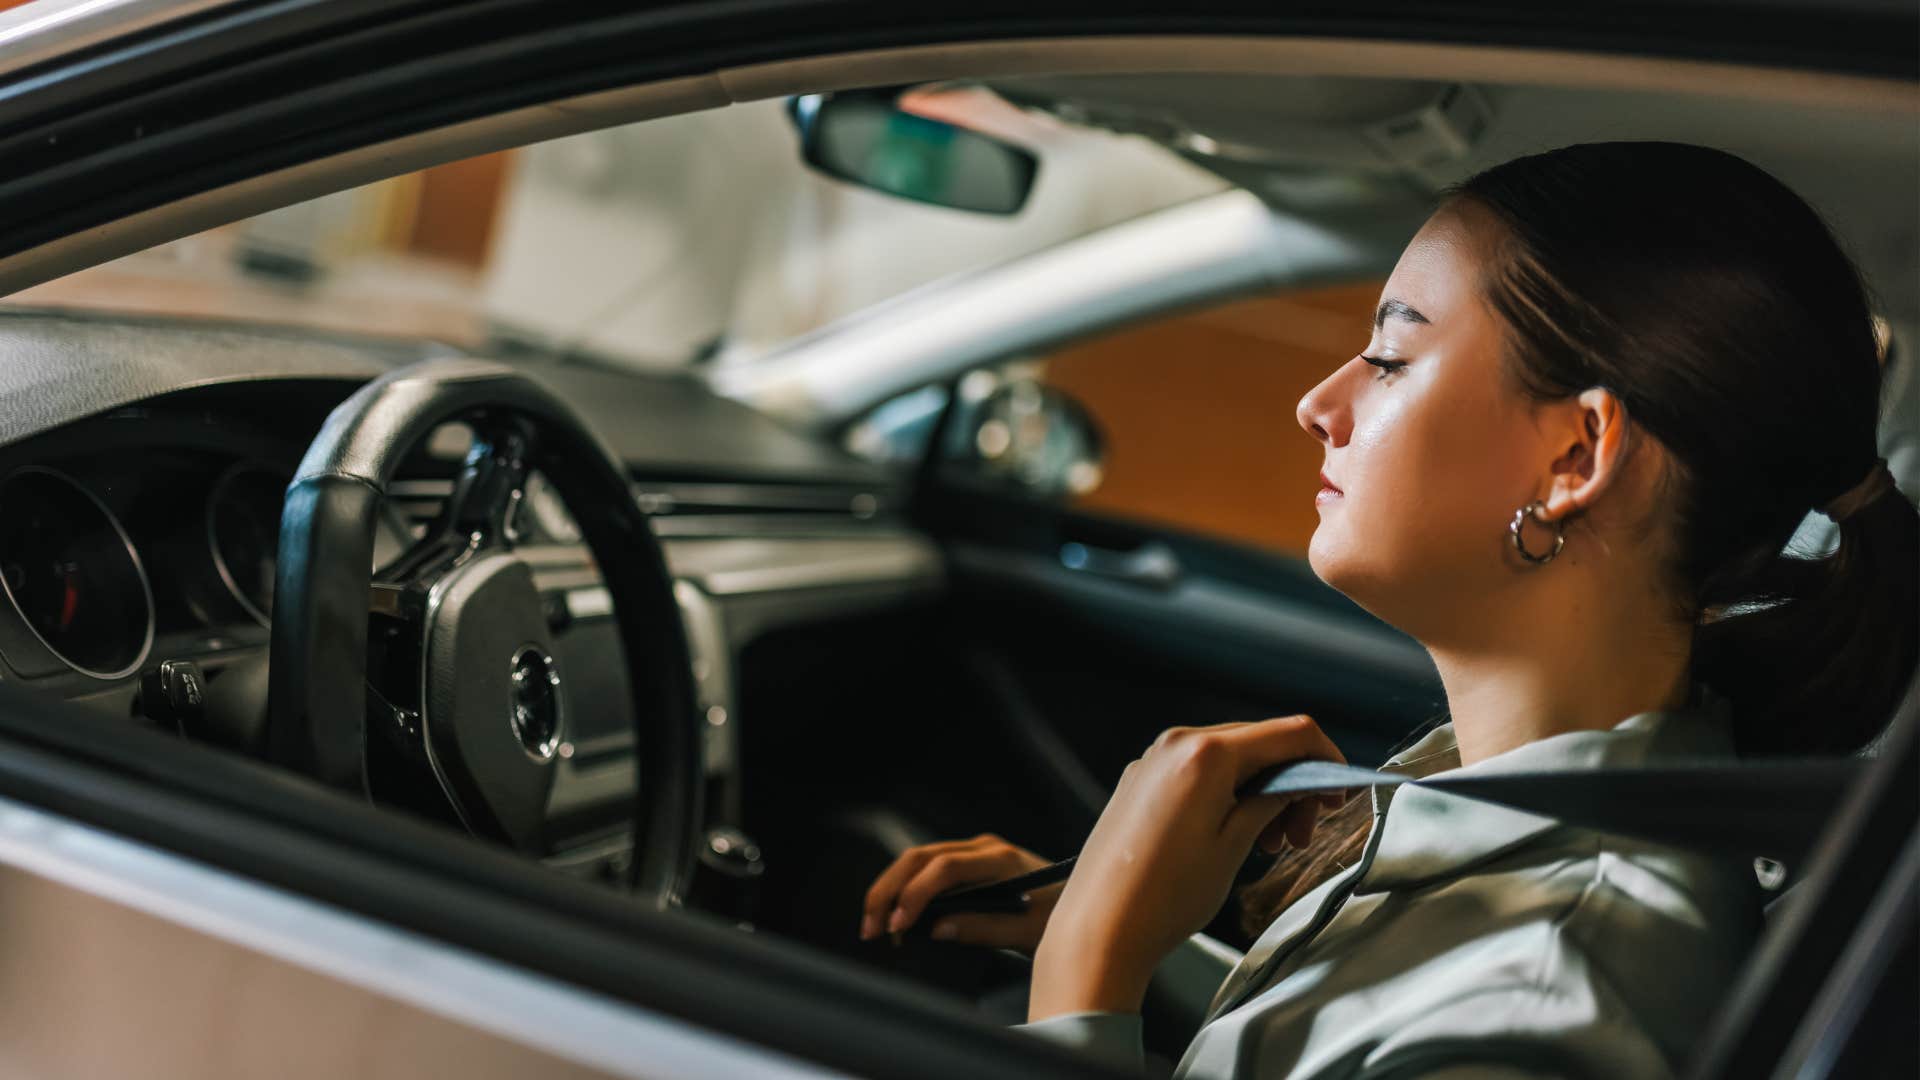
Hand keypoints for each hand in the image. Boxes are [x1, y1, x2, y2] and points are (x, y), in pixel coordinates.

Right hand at [860, 833, 1060, 953]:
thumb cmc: (1063, 917)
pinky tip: (896, 915)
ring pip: (918, 860)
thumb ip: (983, 928)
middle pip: (920, 857)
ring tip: (875, 925)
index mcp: (1001, 859)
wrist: (1089, 902)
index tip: (898, 925)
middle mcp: (984, 847)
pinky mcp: (972, 863)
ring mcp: (976, 851)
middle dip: (889, 890)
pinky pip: (929, 869)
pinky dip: (906, 889)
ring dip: (892, 889)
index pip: (945, 867)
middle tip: (870, 927)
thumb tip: (936, 930)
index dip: (916, 894)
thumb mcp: (1028, 931)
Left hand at [1029, 716, 1346, 1019]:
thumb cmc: (1163, 894)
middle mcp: (1175, 745)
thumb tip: (1297, 785)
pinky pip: (1198, 773)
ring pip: (1230, 759)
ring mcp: (1153, 762)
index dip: (1326, 759)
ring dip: (1262, 793)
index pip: (1289, 733)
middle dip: (1292, 784)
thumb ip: (1272, 802)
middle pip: (1259, 744)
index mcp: (1204, 754)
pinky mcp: (1140, 782)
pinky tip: (1236, 834)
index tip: (1339, 792)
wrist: (1100, 928)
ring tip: (1270, 843)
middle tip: (1303, 832)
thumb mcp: (1235, 845)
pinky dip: (1228, 795)